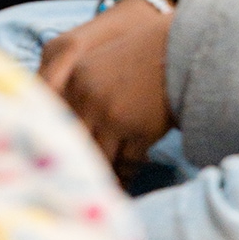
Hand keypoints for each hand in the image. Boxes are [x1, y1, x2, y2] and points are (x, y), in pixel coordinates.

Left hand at [40, 0, 173, 177]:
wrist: (179, 51)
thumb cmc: (139, 61)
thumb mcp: (101, 68)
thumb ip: (79, 97)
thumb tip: (64, 139)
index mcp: (76, 79)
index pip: (58, 122)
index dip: (60, 144)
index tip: (61, 161)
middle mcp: (90, 98)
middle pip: (77, 143)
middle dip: (80, 163)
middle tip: (79, 183)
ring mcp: (114, 115)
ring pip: (100, 158)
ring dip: (105, 174)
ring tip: (104, 188)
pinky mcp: (139, 131)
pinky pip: (127, 163)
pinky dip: (127, 174)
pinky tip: (126, 180)